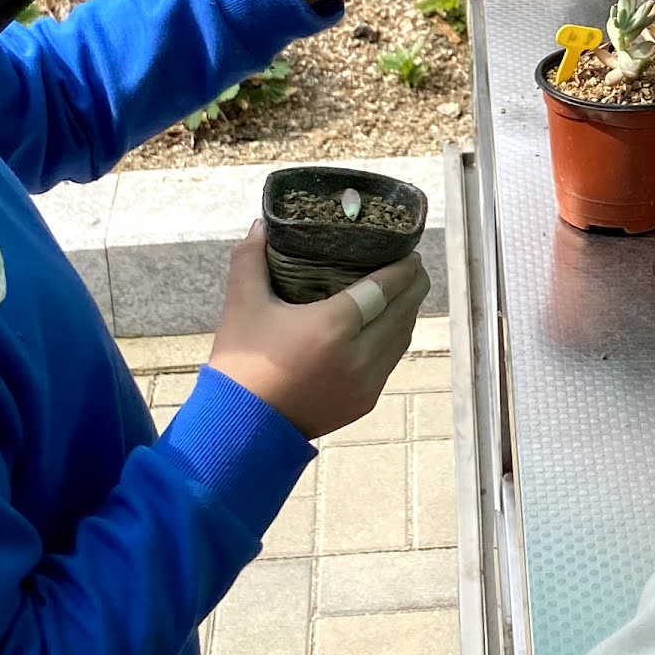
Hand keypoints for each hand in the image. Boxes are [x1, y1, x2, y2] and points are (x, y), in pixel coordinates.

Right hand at [207, 229, 427, 438]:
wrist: (241, 429)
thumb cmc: (241, 364)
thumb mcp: (242, 306)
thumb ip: (250, 259)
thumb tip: (261, 226)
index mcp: (331, 328)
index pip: (383, 288)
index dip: (402, 268)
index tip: (408, 250)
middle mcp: (358, 355)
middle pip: (403, 311)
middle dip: (413, 285)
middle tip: (411, 264)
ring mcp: (366, 382)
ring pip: (402, 337)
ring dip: (407, 311)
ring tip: (403, 290)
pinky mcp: (365, 401)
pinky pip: (391, 360)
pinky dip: (395, 337)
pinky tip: (388, 324)